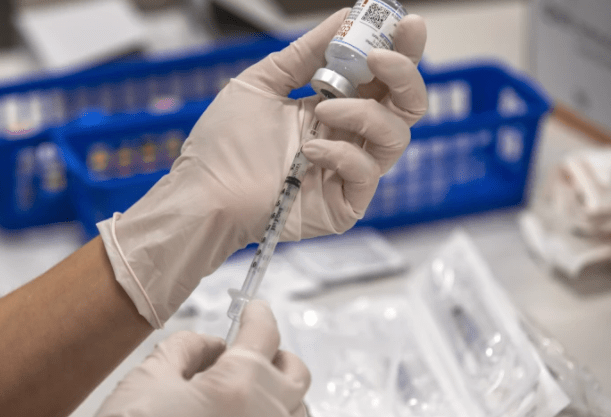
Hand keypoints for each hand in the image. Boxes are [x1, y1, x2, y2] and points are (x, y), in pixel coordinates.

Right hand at [68, 300, 310, 416]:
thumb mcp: (148, 378)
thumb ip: (186, 348)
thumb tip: (212, 345)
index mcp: (239, 386)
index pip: (264, 334)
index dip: (257, 314)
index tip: (251, 309)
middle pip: (295, 372)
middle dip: (276, 354)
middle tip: (249, 351)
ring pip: (295, 411)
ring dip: (277, 392)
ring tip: (243, 391)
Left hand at [185, 8, 427, 239]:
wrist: (204, 193)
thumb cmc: (225, 145)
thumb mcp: (264, 83)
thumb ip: (305, 53)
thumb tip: (343, 17)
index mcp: (334, 105)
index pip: (382, 77)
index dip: (400, 50)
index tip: (404, 24)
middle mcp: (348, 136)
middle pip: (405, 106)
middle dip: (404, 74)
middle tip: (381, 58)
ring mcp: (349, 171)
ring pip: (395, 137)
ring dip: (366, 114)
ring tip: (324, 108)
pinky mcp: (344, 203)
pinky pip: (367, 172)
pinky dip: (344, 154)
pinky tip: (310, 151)